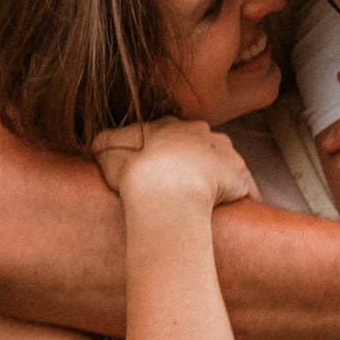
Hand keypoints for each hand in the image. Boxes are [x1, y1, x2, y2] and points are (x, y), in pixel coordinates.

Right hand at [92, 118, 256, 206]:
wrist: (166, 191)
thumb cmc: (136, 175)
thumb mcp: (109, 156)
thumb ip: (104, 147)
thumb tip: (93, 144)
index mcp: (170, 126)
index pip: (174, 133)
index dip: (170, 152)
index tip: (167, 170)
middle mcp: (200, 132)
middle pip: (204, 144)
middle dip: (200, 162)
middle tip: (190, 187)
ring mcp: (223, 151)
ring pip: (227, 164)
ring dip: (222, 180)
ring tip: (214, 203)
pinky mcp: (239, 174)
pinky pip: (246, 187)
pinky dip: (243, 199)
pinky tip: (237, 213)